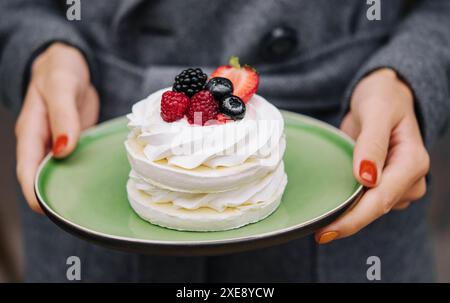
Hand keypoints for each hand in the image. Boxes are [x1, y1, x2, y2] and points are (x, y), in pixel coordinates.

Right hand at [15, 43, 98, 212]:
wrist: (70, 64)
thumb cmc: (59, 71)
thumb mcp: (61, 87)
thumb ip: (62, 116)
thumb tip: (63, 149)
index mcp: (31, 130)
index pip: (26, 167)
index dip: (32, 190)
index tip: (44, 209)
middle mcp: (43, 141)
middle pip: (42, 176)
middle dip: (52, 195)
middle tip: (72, 216)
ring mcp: (59, 143)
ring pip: (60, 171)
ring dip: (69, 187)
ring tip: (86, 206)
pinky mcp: (75, 141)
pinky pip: (76, 161)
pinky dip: (83, 172)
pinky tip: (97, 183)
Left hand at [315, 68, 429, 243]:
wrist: (383, 97)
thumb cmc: (382, 99)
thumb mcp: (376, 111)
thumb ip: (372, 143)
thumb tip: (366, 178)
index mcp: (413, 161)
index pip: (381, 198)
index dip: (355, 218)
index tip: (328, 230)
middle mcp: (410, 178)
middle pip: (376, 209)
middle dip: (348, 223)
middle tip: (318, 234)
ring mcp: (399, 184)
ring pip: (371, 209)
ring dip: (348, 216)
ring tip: (320, 221)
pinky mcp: (386, 185)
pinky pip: (367, 201)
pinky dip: (350, 205)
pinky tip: (333, 206)